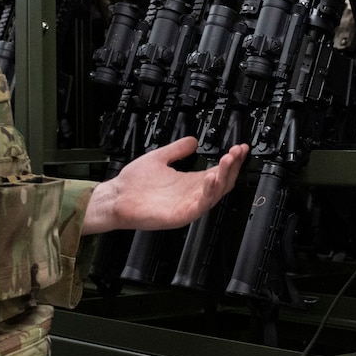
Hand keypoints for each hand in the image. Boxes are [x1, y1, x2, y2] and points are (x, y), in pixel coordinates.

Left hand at [83, 137, 246, 235]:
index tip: (239, 147)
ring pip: (215, 195)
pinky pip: (199, 207)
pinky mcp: (179, 216)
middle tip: (237, 152)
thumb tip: (193, 140)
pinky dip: (208, 194)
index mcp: (190, 182)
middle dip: (233, 167)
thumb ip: (177, 150)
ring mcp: (187, 205)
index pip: (219, 172)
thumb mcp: (160, 158)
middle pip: (222, 183)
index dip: (231, 160)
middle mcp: (191, 194)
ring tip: (228, 160)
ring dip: (224, 177)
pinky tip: (211, 178)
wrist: (116, 197)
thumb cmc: (133, 184)